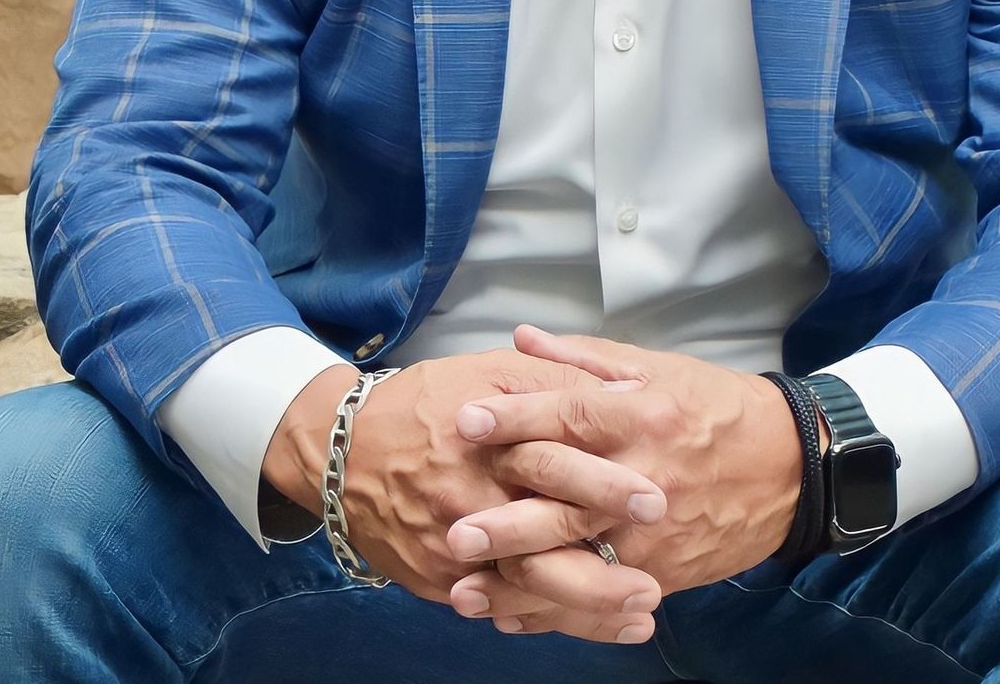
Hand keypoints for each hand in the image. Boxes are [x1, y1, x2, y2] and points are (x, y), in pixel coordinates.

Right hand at [264, 350, 667, 642]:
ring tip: (638, 619)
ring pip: (524, 588)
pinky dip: (542, 620)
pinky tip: (587, 628)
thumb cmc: (428, 403)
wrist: (343, 451)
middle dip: (600, 570)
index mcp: (491, 440)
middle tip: (653, 587)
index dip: (605, 485)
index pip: (554, 464)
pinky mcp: (439, 578)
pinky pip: (496, 607)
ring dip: (584, 609)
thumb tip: (624, 395)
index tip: (656, 502)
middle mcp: (472, 499)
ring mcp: (453, 546)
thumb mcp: (490, 371)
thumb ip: (556, 381)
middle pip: (542, 543)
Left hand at [443, 325, 803, 623]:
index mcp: (642, 416)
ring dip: (520, 579)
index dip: (518, 417)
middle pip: (568, 500)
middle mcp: (644, 476)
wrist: (791, 467)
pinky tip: (511, 616)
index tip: (466, 419)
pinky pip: (601, 596)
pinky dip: (554, 611)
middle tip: (454, 529)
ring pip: (579, 561)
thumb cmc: (716, 408)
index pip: (572, 415)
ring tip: (465, 588)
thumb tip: (521, 339)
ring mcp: (654, 532)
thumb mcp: (657, 368)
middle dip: (508, 519)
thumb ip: (583, 359)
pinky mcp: (662, 571)